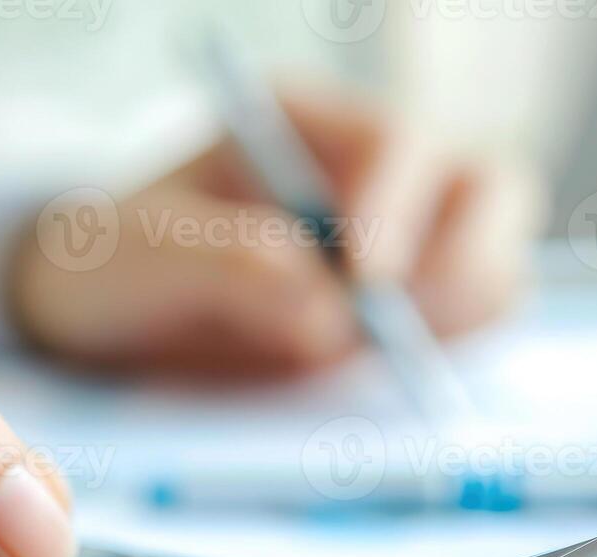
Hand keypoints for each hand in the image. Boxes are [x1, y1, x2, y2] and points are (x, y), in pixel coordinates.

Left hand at [11, 87, 545, 377]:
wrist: (101, 326)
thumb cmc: (112, 266)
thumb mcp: (138, 257)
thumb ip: (224, 268)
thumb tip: (327, 316)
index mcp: (305, 126)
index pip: (397, 143)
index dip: (396, 210)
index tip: (364, 280)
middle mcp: (371, 176)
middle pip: (485, 193)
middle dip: (458, 266)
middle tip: (396, 336)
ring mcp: (403, 247)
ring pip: (495, 266)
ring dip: (459, 320)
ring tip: (384, 369)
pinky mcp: (407, 320)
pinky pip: (470, 334)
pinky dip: (452, 361)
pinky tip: (390, 389)